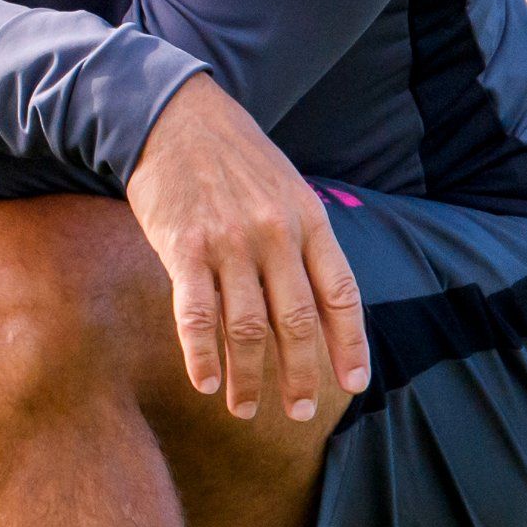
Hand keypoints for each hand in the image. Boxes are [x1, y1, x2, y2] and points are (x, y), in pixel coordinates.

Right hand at [124, 77, 369, 422]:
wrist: (173, 114)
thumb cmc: (232, 156)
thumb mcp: (286, 186)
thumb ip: (302, 238)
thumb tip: (316, 299)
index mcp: (309, 219)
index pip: (340, 294)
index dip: (350, 344)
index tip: (352, 383)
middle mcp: (276, 234)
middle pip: (297, 321)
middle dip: (301, 375)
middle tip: (298, 412)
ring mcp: (230, 242)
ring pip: (248, 328)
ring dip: (249, 378)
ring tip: (245, 409)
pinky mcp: (184, 247)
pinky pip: (196, 315)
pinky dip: (202, 355)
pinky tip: (206, 383)